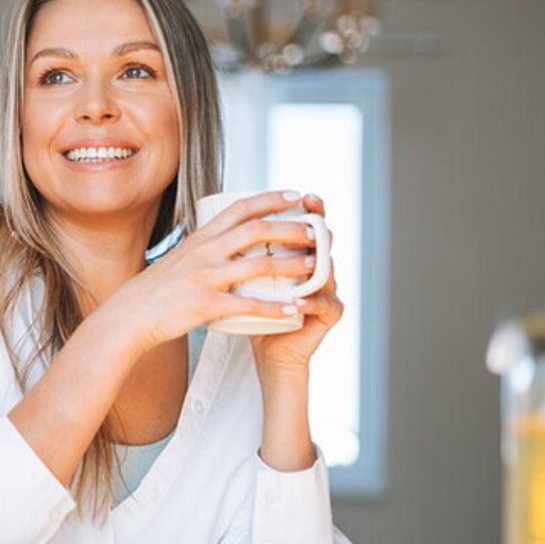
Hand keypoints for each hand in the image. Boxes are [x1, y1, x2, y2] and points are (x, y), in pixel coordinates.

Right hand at [105, 190, 318, 355]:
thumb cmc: (157, 289)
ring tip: (316, 267)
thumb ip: (203, 248)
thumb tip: (225, 238)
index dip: (270, 199)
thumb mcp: (180, 258)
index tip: (295, 195)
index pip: (240, 209)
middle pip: (257, 231)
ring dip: (292, 265)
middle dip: (292, 228)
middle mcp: (205, 252)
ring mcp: (205, 277)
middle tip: (317, 232)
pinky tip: (294, 311)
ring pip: (259, 265)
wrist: (129, 315)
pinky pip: (248, 305)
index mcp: (201, 238)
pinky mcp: (206, 305)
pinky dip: (275, 308)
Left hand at [249, 193, 344, 375]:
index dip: (306, 210)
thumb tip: (217, 220)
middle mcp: (316, 267)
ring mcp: (326, 290)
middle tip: (311, 213)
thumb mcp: (242, 276)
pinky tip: (299, 301)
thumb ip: (240, 252)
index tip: (296, 194)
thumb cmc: (252, 310)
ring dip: (317, 262)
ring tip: (309, 257)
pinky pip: (324, 305)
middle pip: (323, 241)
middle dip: (317, 226)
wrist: (267, 349)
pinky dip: (311, 302)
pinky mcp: (327, 315)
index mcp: (298, 254)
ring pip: (328, 271)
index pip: (305, 226)